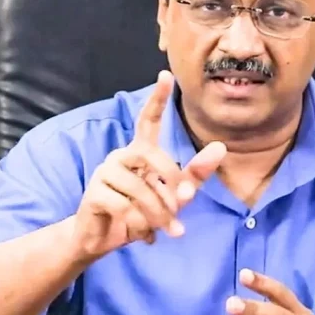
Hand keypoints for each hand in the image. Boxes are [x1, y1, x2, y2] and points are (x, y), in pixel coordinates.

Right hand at [70, 70, 226, 262]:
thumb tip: (220, 147)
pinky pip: (124, 206)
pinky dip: (140, 225)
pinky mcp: (94, 192)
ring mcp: (104, 171)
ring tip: (164, 229)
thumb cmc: (141, 213)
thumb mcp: (175, 196)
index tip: (166, 75)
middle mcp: (121, 155)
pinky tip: (143, 235)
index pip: (148, 119)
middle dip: (173, 186)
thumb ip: (196, 175)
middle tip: (182, 208)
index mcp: (141, 151)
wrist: (103, 239)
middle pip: (155, 158)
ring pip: (141, 188)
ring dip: (158, 214)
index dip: (157, 98)